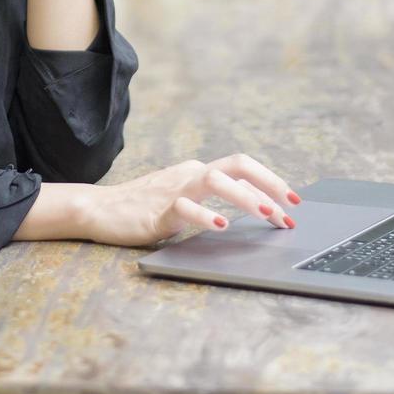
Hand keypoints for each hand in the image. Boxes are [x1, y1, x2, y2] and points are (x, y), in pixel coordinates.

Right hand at [81, 154, 302, 247]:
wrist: (99, 210)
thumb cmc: (143, 209)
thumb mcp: (184, 201)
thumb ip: (212, 201)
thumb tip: (253, 206)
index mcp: (198, 171)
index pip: (243, 169)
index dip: (272, 183)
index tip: (293, 203)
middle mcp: (190, 174)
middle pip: (237, 166)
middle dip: (270, 184)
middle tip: (292, 208)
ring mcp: (174, 189)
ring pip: (215, 181)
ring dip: (246, 197)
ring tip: (268, 214)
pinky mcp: (159, 209)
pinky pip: (186, 208)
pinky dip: (206, 216)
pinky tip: (222, 227)